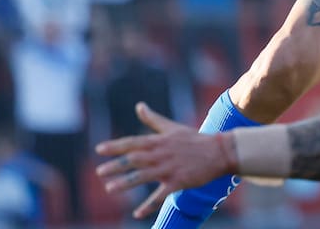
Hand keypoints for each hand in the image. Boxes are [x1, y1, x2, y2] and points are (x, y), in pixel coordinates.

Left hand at [96, 103, 234, 218]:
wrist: (219, 152)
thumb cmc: (194, 139)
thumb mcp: (172, 127)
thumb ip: (153, 119)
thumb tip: (139, 106)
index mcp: (160, 141)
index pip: (133, 142)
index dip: (116, 146)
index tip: (99, 149)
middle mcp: (162, 154)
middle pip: (135, 159)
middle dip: (117, 165)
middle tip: (99, 172)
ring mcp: (170, 168)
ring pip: (144, 176)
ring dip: (126, 183)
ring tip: (110, 188)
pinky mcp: (179, 182)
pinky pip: (161, 195)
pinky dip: (149, 205)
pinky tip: (137, 213)